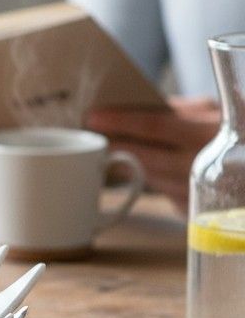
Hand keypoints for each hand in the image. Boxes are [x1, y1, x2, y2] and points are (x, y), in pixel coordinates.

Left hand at [87, 95, 219, 210]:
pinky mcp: (194, 211)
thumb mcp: (218, 113)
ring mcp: (198, 194)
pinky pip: (160, 191)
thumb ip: (185, 110)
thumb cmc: (241, 132)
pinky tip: (128, 168)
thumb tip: (142, 107)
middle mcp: (205, 167)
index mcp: (212, 134)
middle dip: (113, 145)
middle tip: (88, 134)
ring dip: (123, 163)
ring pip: (148, 176)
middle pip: (144, 156)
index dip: (122, 120)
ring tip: (102, 148)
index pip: (157, 125)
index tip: (93, 115)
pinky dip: (144, 178)